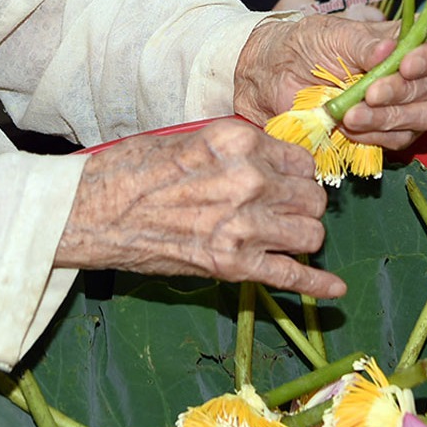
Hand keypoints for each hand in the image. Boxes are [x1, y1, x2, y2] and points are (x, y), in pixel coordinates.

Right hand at [55, 119, 344, 298]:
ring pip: (311, 234)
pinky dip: (318, 284)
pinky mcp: (232, 265)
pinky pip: (292, 276)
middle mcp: (248, 180)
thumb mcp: (189, 138)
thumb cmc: (132, 171)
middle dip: (303, 205)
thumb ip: (236, 149)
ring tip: (286, 236)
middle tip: (284, 210)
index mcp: (237, 142)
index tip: (286, 182)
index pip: (300, 159)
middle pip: (312, 197)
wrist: (93, 213)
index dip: (296, 173)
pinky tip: (334, 288)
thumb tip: (270, 161)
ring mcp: (243, 225)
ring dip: (303, 236)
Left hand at [233, 15, 426, 150]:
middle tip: (370, 93)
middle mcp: (410, 73)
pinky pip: (400, 140)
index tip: (407, 65)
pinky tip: (350, 126)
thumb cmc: (303, 45)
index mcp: (403, 41)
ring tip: (351, 114)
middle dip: (405, 91)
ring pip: (424, 116)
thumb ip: (362, 44)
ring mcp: (401, 105)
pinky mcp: (385, 132)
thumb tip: (391, 49)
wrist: (270, 76)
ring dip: (390, 117)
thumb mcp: (331, 35)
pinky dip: (377, 135)